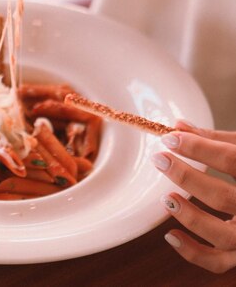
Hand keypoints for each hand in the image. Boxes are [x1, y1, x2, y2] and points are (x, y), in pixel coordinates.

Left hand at [152, 123, 235, 272]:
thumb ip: (215, 140)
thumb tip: (179, 127)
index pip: (230, 159)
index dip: (198, 147)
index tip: (169, 138)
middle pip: (222, 197)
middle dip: (186, 177)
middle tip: (160, 159)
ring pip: (221, 236)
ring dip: (190, 217)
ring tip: (166, 198)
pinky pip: (218, 262)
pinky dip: (193, 252)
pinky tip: (171, 235)